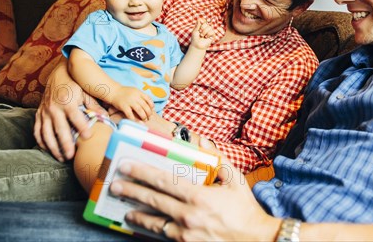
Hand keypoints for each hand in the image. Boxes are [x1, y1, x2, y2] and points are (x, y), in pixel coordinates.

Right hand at [34, 59, 105, 160]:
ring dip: (52, 147)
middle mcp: (54, 108)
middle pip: (59, 129)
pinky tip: (48, 149)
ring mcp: (44, 112)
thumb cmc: (75, 84)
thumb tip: (105, 118)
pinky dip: (41, 141)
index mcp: (67, 101)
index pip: (75, 117)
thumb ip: (94, 106)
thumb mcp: (86, 92)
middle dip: (65, 144)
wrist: (58, 73)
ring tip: (61, 157)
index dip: (82, 127)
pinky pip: (37, 130)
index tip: (88, 137)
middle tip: (71, 156)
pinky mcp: (39, 114)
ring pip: (46, 133)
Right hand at [108, 86, 153, 120]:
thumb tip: (149, 105)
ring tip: (145, 120)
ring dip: (143, 116)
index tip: (152, 110)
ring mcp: (129, 101)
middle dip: (149, 113)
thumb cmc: (125, 93)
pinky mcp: (123, 106)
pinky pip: (130, 114)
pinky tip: (137, 122)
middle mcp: (135, 96)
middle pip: (145, 106)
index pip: (148, 99)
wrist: (114, 92)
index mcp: (139, 92)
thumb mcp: (135, 91)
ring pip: (139, 110)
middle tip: (149, 117)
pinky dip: (134, 119)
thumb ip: (141, 96)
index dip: (151, 105)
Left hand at [109, 144, 279, 241]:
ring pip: (154, 222)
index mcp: (199, 196)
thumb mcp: (235, 179)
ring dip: (137, 214)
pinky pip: (164, 236)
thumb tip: (200, 142)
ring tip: (125, 207)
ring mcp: (185, 234)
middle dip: (132, 190)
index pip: (164, 181)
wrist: (257, 241)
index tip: (127, 165)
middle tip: (115, 184)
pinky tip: (144, 226)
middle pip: (153, 201)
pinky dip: (152, 230)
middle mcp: (188, 216)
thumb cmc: (245, 210)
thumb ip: (217, 159)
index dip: (143, 172)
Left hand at [190, 18, 214, 50]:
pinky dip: (208, 34)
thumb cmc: (195, 39)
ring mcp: (209, 32)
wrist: (197, 45)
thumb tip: (199, 18)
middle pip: (206, 24)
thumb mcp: (195, 31)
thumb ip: (197, 25)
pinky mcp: (212, 35)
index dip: (203, 21)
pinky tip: (206, 37)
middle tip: (200, 32)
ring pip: (209, 27)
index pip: (203, 21)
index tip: (201, 21)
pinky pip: (212, 32)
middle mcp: (206, 28)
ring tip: (202, 36)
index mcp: (201, 26)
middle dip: (202, 28)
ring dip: (204, 32)